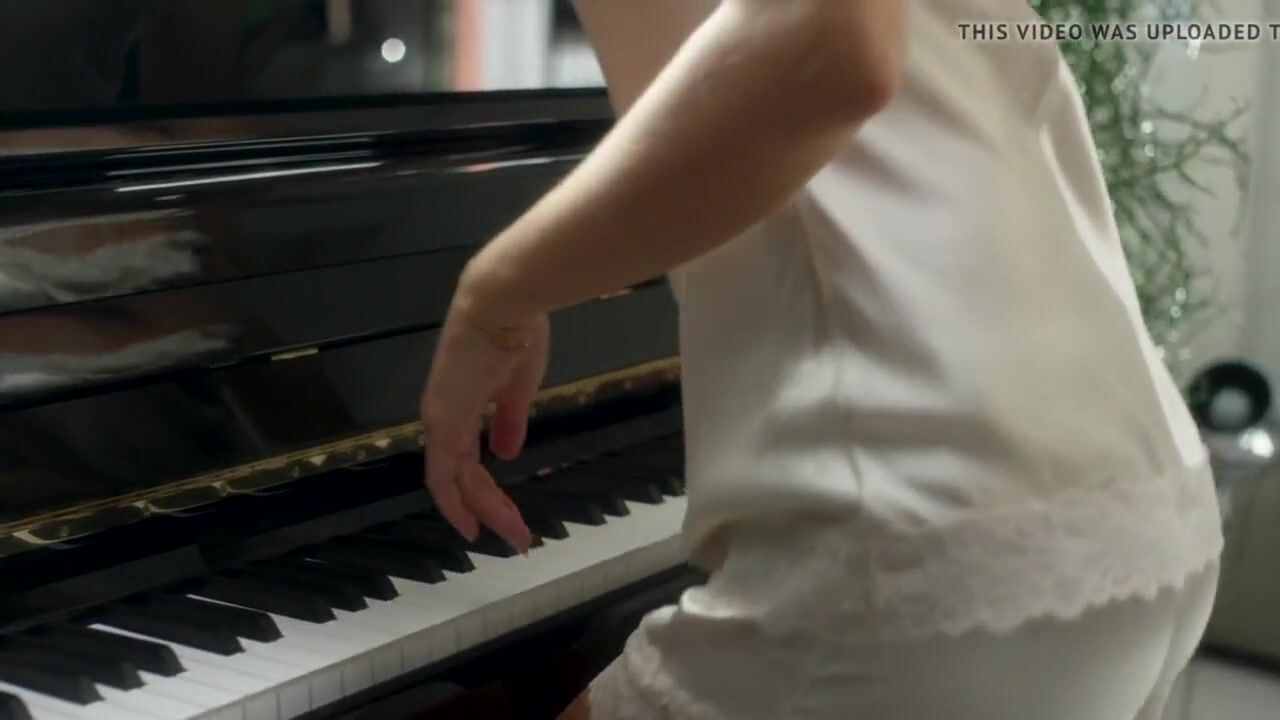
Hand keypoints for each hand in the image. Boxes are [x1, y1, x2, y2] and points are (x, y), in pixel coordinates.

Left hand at [421, 287, 547, 553]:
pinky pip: (446, 476)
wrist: (503, 304)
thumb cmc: (515, 334)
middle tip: (517, 538)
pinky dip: (458, 504)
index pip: (464, 459)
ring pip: (457, 483)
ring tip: (515, 537)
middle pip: (461, 478)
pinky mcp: (444, 424)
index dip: (480, 491)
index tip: (501, 515)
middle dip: (490, 509)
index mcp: (460, 404)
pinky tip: (474, 526)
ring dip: (486, 511)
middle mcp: (443, 418)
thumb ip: (509, 421)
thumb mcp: (517, 387)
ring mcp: (441, 422)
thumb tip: (507, 454)